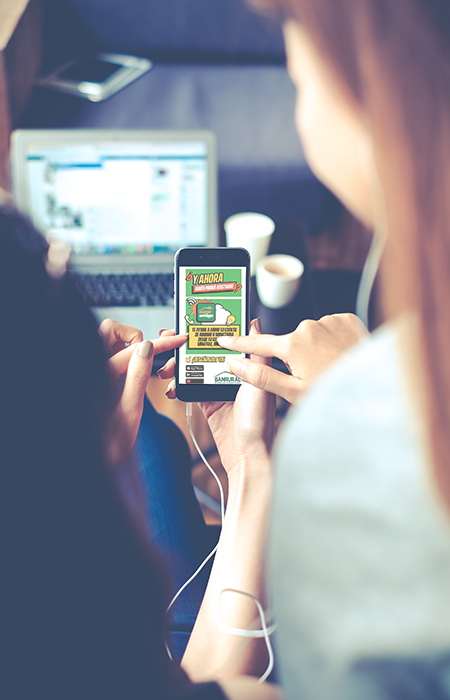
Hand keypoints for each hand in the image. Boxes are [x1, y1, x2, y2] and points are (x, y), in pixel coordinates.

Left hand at [98, 319, 187, 467]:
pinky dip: (119, 355)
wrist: (94, 462)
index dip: (158, 344)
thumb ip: (137, 376)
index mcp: (99, 376)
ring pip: (105, 340)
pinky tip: (129, 371)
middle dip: (133, 337)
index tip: (176, 340)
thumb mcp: (131, 410)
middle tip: (148, 355)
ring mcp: (88, 373)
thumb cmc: (109, 444)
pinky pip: (104, 355)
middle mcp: (90, 369)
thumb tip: (147, 348)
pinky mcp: (91, 379)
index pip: (133, 349)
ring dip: (125, 345)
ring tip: (139, 364)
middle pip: (110, 331)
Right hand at [158, 320, 276, 475]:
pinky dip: (178, 385)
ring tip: (168, 368)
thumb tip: (255, 324)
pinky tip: (172, 386)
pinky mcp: (208, 403)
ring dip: (179, 366)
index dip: (211, 329)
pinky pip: (190, 388)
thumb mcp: (260, 383)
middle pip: (206, 352)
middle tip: (170, 341)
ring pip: (195, 368)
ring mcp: (219, 388)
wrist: (248, 457)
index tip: (194, 320)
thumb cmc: (260, 424)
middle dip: (187, 346)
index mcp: (250, 366)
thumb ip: (256, 354)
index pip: (229, 340)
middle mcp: (235, 374)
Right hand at [214, 313, 368, 403]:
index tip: (224, 339)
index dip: (238, 343)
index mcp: (292, 345)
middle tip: (311, 376)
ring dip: (315, 349)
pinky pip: (330, 328)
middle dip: (294, 358)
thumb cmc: (335, 393)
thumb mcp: (293, 391)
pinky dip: (332, 341)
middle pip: (290, 342)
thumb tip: (234, 364)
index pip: (257, 343)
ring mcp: (328, 320)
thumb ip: (260, 376)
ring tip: (331, 369)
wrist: (374, 386)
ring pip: (311, 335)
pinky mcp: (346, 319)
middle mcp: (308, 327)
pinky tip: (340, 356)